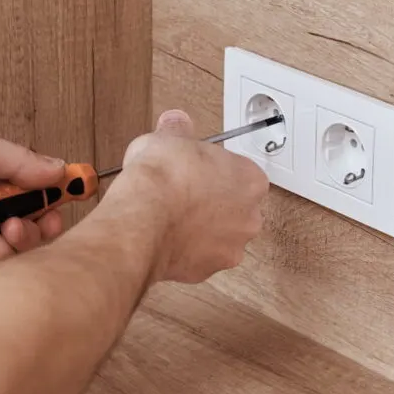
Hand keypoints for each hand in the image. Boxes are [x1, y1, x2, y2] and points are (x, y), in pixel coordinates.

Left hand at [0, 125, 66, 289]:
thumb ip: (17, 158)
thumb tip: (58, 169)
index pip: (30, 189)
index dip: (54, 189)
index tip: (76, 185)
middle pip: (35, 221)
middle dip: (48, 216)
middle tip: (50, 213)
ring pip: (25, 247)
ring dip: (26, 233)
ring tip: (10, 224)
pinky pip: (4, 268)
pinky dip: (0, 251)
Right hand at [112, 109, 269, 283]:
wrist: (142, 218)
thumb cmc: (163, 179)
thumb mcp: (169, 137)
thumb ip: (178, 130)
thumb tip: (176, 123)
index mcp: (251, 181)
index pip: (241, 173)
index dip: (216, 170)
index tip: (199, 169)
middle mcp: (249, 218)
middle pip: (236, 208)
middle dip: (213, 203)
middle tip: (185, 193)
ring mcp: (229, 247)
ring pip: (219, 236)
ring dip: (201, 229)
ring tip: (171, 217)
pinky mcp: (206, 270)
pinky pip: (198, 257)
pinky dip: (184, 249)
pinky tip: (165, 236)